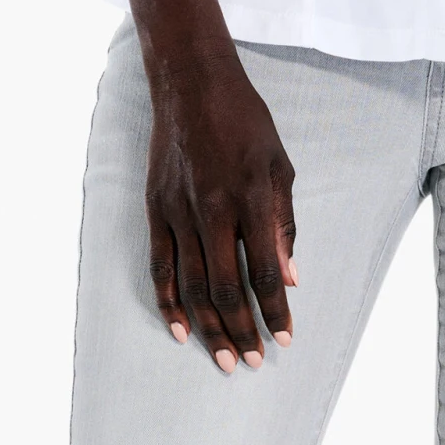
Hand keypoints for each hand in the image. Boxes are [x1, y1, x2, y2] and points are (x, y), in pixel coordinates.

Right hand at [144, 47, 297, 371]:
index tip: (285, 337)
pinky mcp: (155, 207)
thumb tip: (289, 276)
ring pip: (191, 284)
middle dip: (243, 330)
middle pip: (225, 287)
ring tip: (225, 359)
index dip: (275, 310)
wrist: (192, 82)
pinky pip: (160, 265)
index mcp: (249, 196)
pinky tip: (181, 329)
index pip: (263, 270)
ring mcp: (178, 210)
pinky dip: (169, 301)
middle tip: (254, 362)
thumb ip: (283, 222)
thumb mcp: (278, 163)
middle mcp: (212, 208)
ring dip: (209, 327)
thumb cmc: (244, 119)